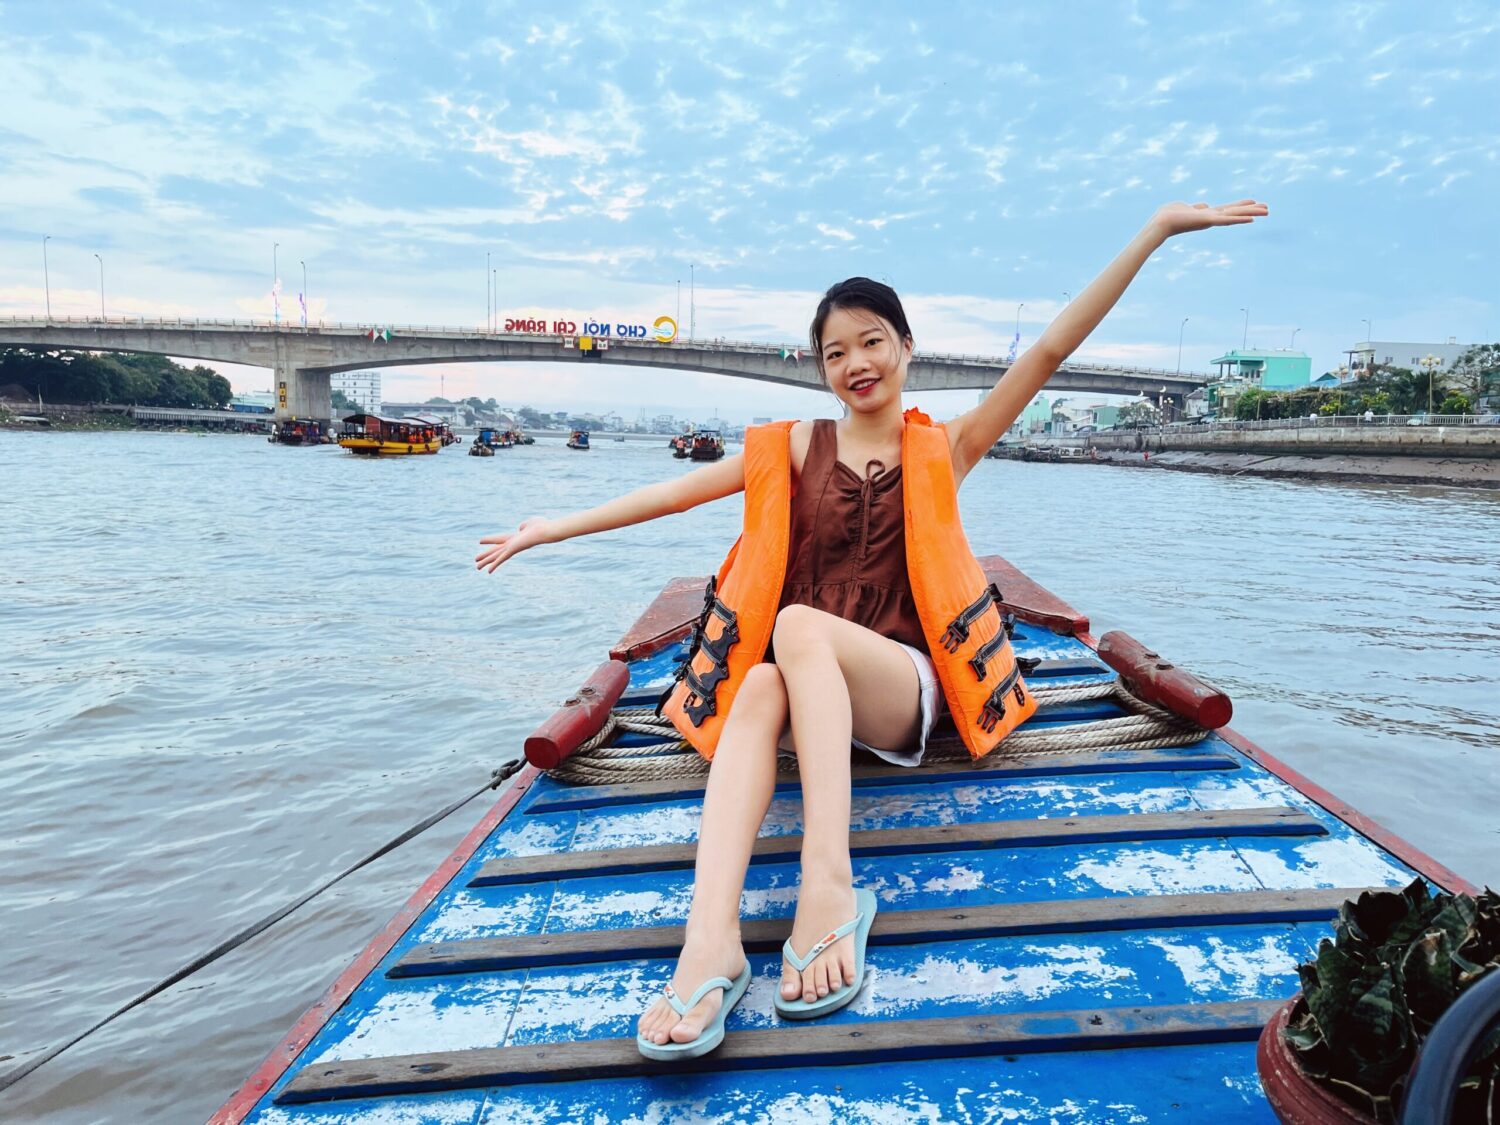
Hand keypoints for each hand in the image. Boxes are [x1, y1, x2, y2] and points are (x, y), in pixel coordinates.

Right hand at [475, 517, 555, 572]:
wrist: (546, 530)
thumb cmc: (541, 526)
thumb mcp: (530, 523)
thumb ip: (524, 526)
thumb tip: (521, 528)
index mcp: (515, 538)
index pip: (500, 539)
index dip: (490, 540)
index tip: (479, 541)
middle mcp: (513, 545)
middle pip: (496, 551)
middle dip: (486, 555)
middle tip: (476, 561)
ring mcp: (513, 548)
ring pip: (497, 556)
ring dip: (486, 562)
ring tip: (477, 567)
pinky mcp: (513, 550)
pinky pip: (502, 558)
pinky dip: (495, 565)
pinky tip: (488, 571)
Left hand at [1150, 198, 1267, 237]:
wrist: (1161, 223)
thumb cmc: (1170, 215)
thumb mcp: (1186, 207)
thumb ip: (1197, 207)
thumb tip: (1204, 206)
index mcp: (1208, 214)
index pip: (1228, 209)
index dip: (1241, 205)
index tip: (1254, 202)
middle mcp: (1212, 218)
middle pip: (1236, 212)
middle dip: (1252, 210)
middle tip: (1268, 209)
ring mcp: (1211, 220)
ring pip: (1235, 215)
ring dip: (1251, 213)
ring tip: (1266, 211)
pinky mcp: (1208, 221)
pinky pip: (1227, 220)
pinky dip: (1239, 219)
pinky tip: (1251, 218)